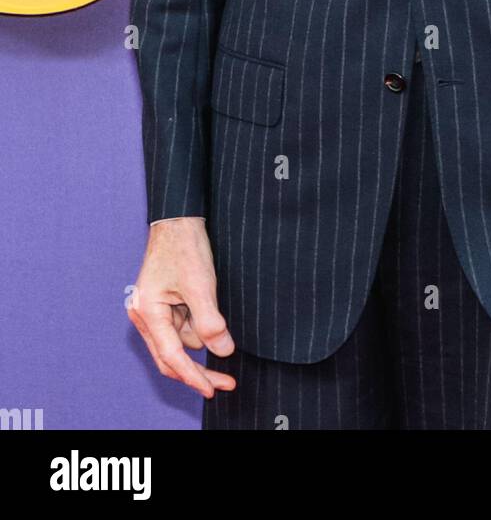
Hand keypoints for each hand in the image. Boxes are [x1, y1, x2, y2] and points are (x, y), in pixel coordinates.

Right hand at [127, 217, 236, 397]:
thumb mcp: (200, 284)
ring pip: (181, 341)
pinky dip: (198, 323)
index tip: (213, 390)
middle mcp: (145, 316)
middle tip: (227, 382)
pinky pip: (182, 326)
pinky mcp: (163, 305)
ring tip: (210, 296)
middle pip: (172, 357)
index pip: (172, 356)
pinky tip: (208, 304)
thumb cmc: (184, 246)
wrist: (178, 218)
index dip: (194, 376)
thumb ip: (210, 321)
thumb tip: (223, 352)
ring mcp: (153, 311)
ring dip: (202, 334)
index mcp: (148, 312)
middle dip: (199, 369)